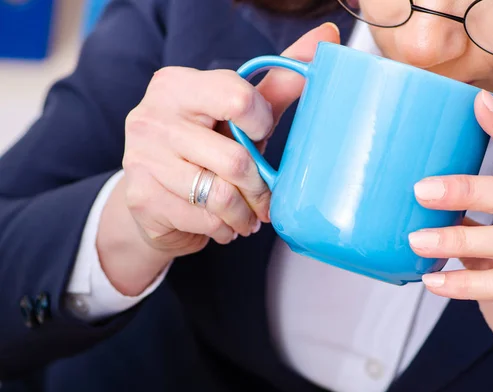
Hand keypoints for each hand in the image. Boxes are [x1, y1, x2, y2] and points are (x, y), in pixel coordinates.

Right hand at [97, 23, 340, 295]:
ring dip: (245, 214)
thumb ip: (277, 83)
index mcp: (176, 85)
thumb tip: (326, 37)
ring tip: (247, 215)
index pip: (237, 98)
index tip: (261, 137)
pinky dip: (225, 229)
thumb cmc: (204, 150)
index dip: (261, 124)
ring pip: (222, 195)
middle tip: (264, 197)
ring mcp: (142, 158)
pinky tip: (223, 224)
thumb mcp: (238, 116)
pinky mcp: (141, 197)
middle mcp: (152, 116)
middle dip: (259, 186)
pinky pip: (205, 220)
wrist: (154, 201)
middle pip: (235, 158)